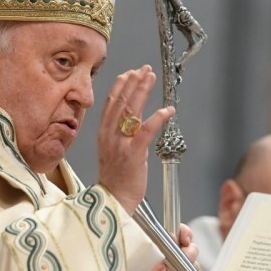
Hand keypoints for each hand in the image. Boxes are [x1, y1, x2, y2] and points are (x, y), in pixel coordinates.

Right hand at [97, 65, 174, 213]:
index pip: (110, 104)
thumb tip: (129, 117)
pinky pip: (145, 131)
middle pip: (121, 102)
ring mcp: (120, 144)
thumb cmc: (115, 177)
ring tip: (151, 78)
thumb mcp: (111, 150)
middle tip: (144, 70)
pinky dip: (157, 118)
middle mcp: (109, 136)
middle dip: (133, 83)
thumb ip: (118, 133)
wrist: (113, 200)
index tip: (130, 73)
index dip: (120, 86)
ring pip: (131, 111)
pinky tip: (167, 110)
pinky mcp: (133, 154)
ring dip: (142, 92)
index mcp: (103, 134)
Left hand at [130, 224, 197, 270]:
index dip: (185, 233)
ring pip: (194, 266)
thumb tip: (173, 235)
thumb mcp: (146, 261)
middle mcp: (172, 259)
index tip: (184, 238)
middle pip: (191, 249)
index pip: (179, 233)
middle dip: (187, 255)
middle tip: (175, 262)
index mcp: (161, 248)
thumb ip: (161, 247)